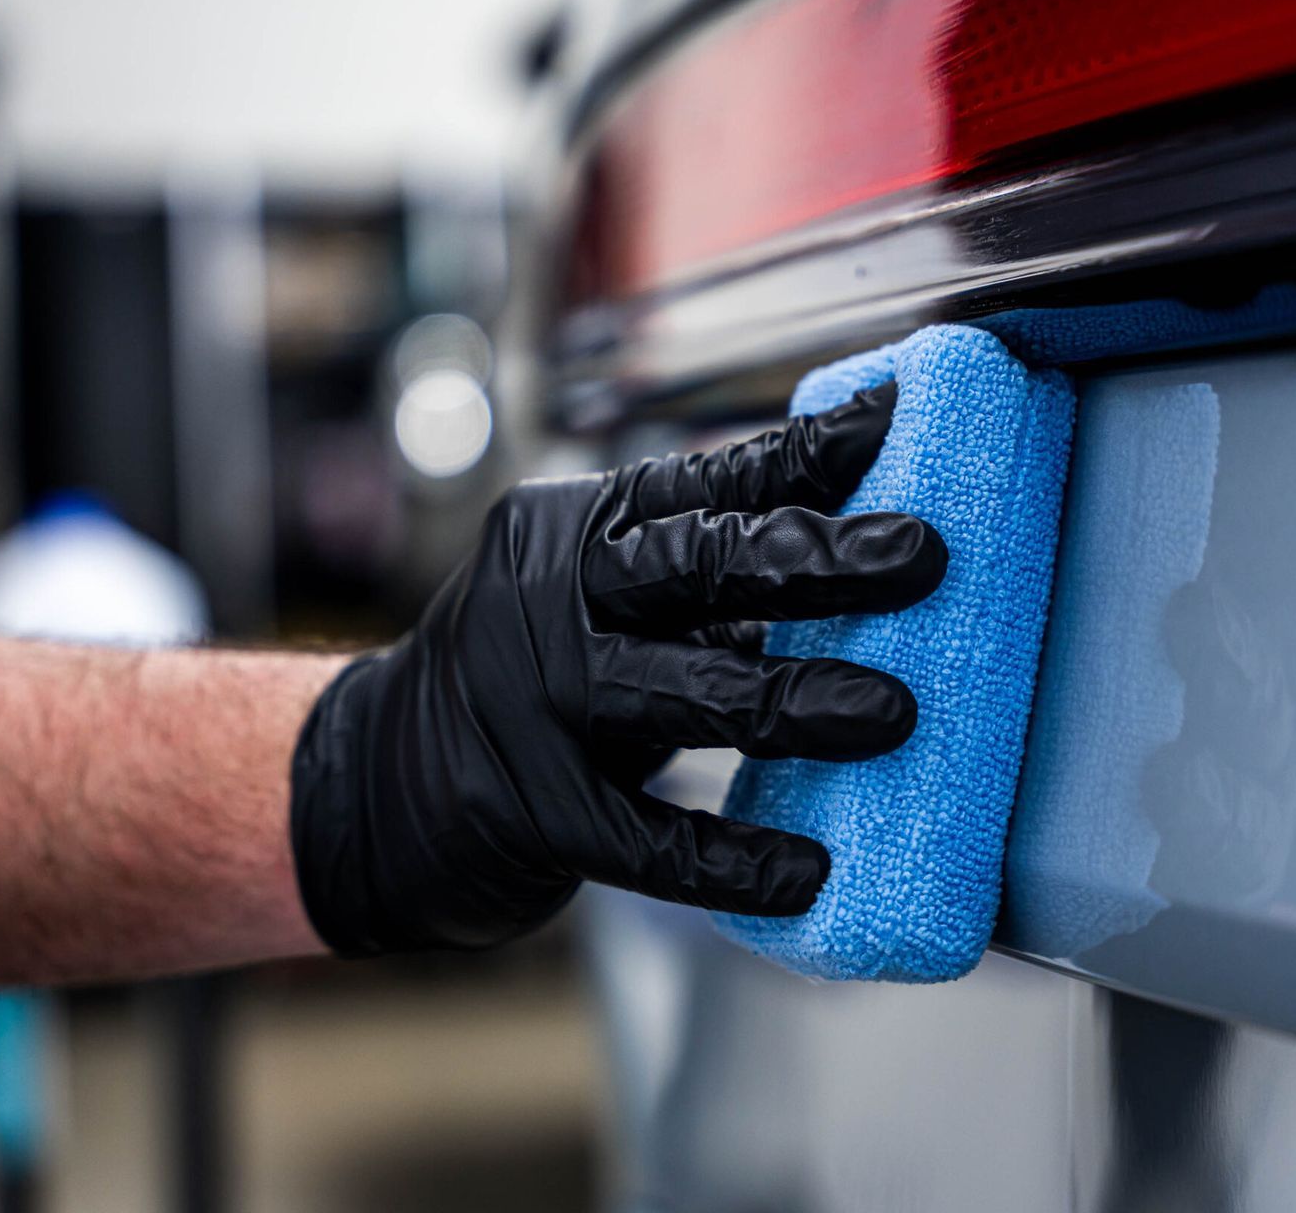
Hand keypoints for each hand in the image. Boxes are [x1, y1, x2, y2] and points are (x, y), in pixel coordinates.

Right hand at [289, 383, 942, 954]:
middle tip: (921, 557)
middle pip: (702, 565)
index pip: (706, 480)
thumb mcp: (595, 599)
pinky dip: (735, 857)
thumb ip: (703, 580)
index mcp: (577, 532)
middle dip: (820, 557)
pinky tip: (809, 871)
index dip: (804, 454)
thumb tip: (858, 553)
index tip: (894, 423)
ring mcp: (537, 706)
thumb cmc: (527, 678)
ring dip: (798, 698)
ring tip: (893, 713)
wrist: (374, 784)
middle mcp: (551, 602)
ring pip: (688, 692)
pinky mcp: (534, 813)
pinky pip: (652, 840)